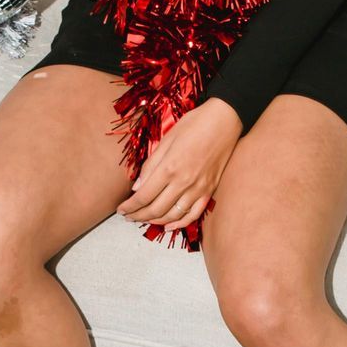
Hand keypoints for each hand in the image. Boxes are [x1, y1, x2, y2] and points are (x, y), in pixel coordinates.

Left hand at [119, 99, 242, 235]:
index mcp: (169, 168)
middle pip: (155, 209)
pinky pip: (193, 214)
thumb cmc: (194, 124)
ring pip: (172, 215)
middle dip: (138, 216)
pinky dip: (179, 223)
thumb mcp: (167, 139)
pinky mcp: (209, 191)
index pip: (144, 196)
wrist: (225, 121)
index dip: (130, 206)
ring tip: (143, 219)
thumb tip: (137, 187)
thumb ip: (151, 165)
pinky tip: (168, 226)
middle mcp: (183, 182)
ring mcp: (198, 189)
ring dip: (155, 221)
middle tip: (129, 217)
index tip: (121, 209)